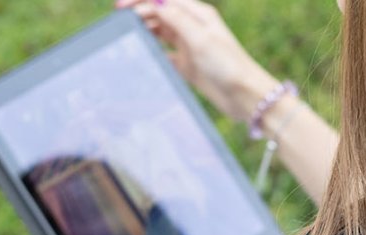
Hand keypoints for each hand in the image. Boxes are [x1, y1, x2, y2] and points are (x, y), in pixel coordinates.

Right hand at [117, 0, 280, 121]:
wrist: (245, 95)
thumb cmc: (229, 65)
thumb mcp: (201, 39)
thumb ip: (177, 19)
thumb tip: (156, 2)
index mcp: (198, 14)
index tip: (121, 5)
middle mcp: (193, 27)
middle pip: (160, 13)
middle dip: (139, 13)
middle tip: (120, 22)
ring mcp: (189, 46)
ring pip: (160, 31)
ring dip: (144, 30)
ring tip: (128, 35)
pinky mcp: (187, 65)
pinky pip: (164, 53)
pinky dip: (153, 51)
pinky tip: (141, 53)